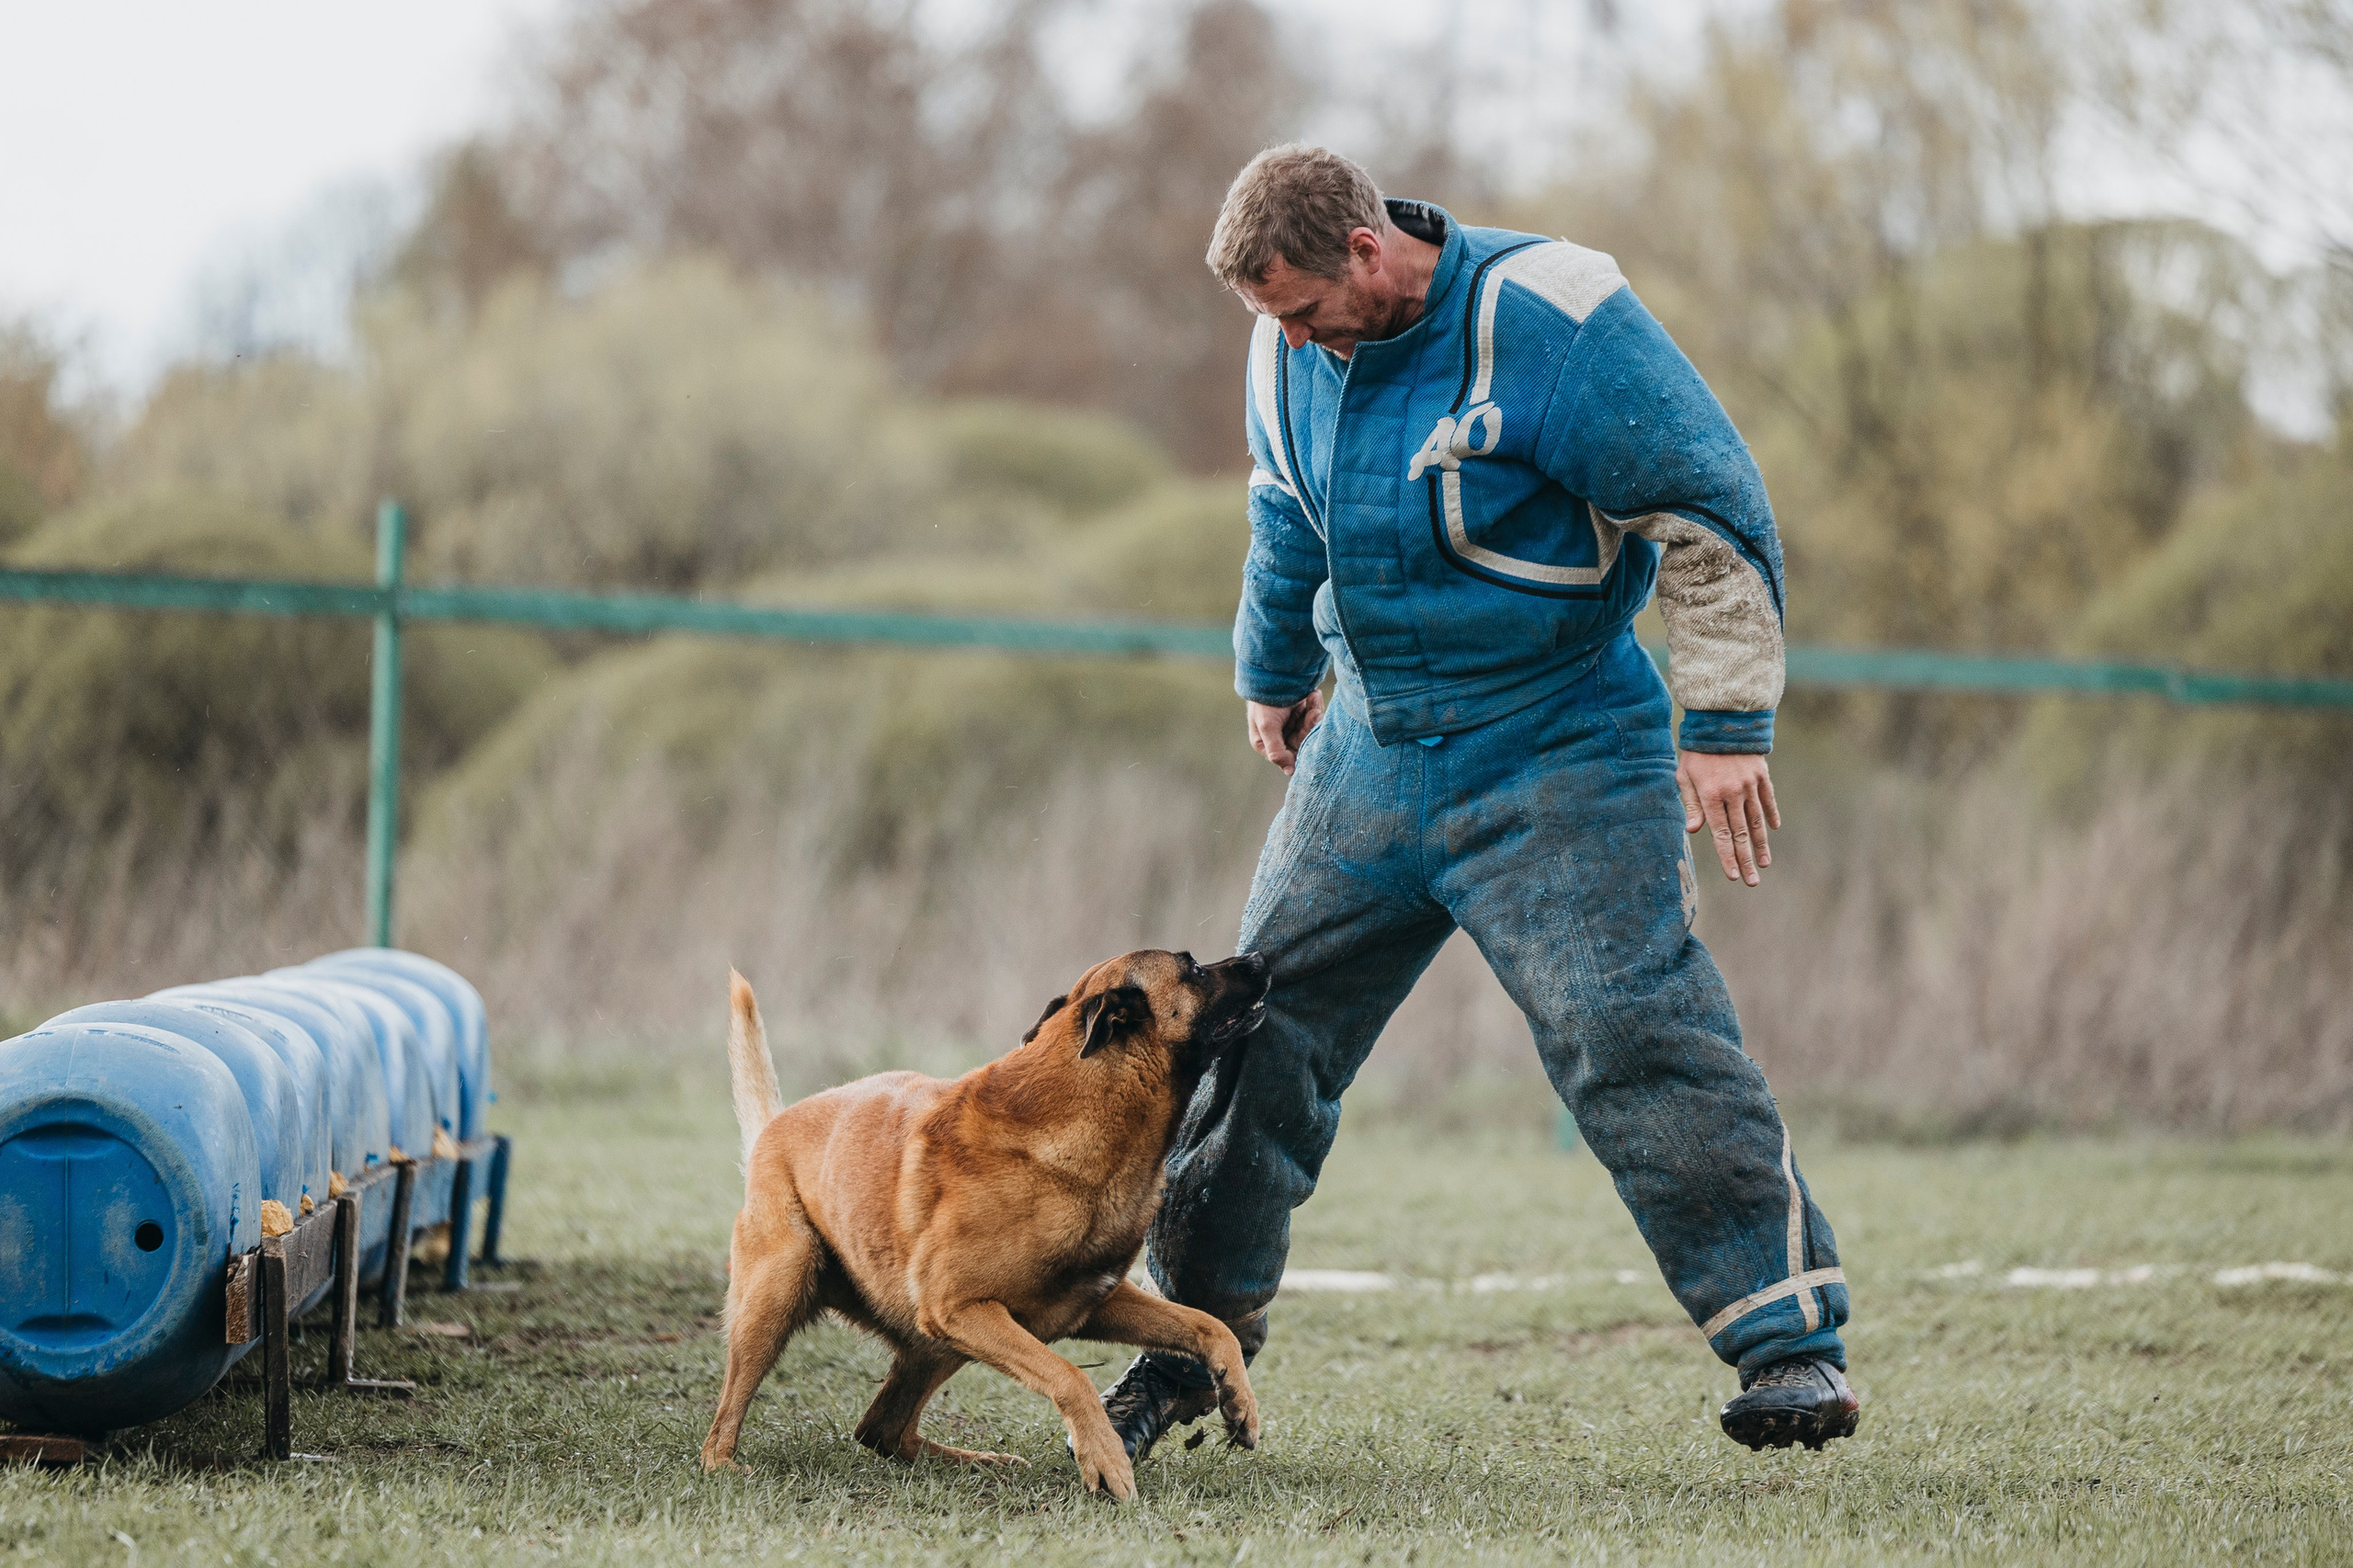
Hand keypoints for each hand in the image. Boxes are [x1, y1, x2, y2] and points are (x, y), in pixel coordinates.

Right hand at [1245, 691, 1324, 774]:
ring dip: (1313, 714)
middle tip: (1312, 712)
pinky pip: (1314, 716)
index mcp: (1266, 743)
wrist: (1274, 671)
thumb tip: (1289, 772)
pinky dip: (1315, 705)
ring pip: (1310, 729)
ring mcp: (1292, 724)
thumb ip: (1276, 750)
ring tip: (1312, 697)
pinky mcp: (1302, 712)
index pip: (1287, 757)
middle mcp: (1279, 736)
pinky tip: (1313, 694)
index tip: (1308, 738)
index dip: (1300, 750)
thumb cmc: (1266, 700)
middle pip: (1302, 743)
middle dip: (1308, 727)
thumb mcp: (1267, 726)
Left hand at [1677, 750, 1779, 886]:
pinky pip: (1768, 800)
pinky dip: (1771, 815)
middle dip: (1746, 860)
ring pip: (1757, 821)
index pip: (1721, 834)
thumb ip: (1690, 803)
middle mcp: (1733, 793)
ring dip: (1761, 844)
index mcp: (1711, 796)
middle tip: (1752, 881)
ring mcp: (1750, 785)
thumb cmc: (1696, 752)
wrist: (1720, 721)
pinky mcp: (1761, 775)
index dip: (1727, 857)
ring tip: (1765, 863)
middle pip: (1741, 834)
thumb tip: (1692, 830)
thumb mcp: (1684, 776)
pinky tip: (1773, 830)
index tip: (1733, 875)